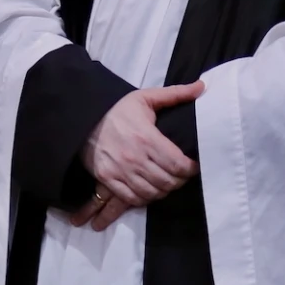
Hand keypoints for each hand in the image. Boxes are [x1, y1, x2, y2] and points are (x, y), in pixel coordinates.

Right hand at [71, 82, 204, 228]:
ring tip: (167, 182)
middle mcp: (135, 157)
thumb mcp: (145, 97)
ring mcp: (120, 170)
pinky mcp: (108, 179)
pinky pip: (132, 198)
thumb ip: (175, 94)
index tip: (193, 166)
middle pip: (167, 181)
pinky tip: (149, 189)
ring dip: (164, 190)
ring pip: (152, 193)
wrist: (83, 118)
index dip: (190, 169)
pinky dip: (145, 198)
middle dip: (180, 180)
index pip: (178, 164)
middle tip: (182, 175)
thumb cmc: (118, 109)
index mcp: (147, 137)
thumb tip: (201, 86)